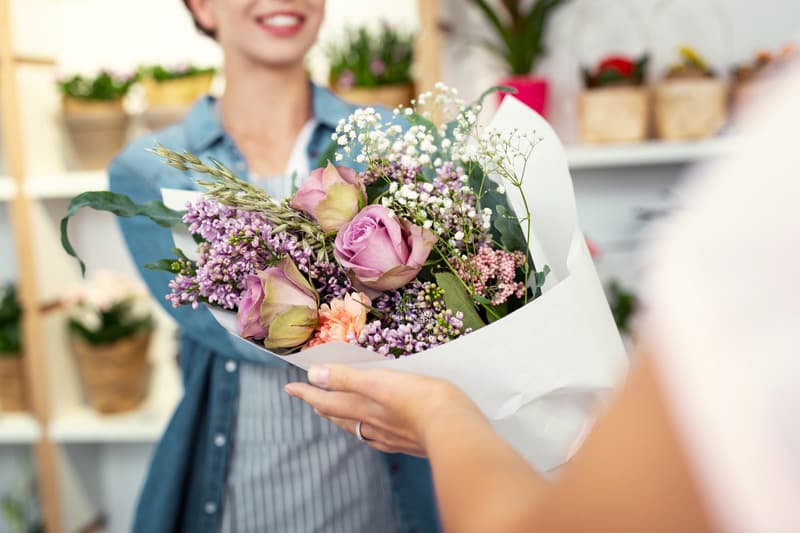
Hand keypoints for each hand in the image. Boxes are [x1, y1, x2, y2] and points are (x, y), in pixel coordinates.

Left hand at [284, 365, 482, 455]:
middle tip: (311, 399)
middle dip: (323, 406)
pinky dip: (368, 431)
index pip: (327, 400)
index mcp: (363, 408)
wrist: (454, 429)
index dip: (307, 393)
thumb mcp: (380, 381)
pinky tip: (375, 432)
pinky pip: (379, 437)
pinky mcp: (408, 441)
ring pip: (358, 427)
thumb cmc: (420, 400)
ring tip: (335, 414)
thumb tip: (314, 376)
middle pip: (340, 415)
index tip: (289, 387)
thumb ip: (347, 378)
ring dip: (342, 419)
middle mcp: (372, 424)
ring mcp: (390, 436)